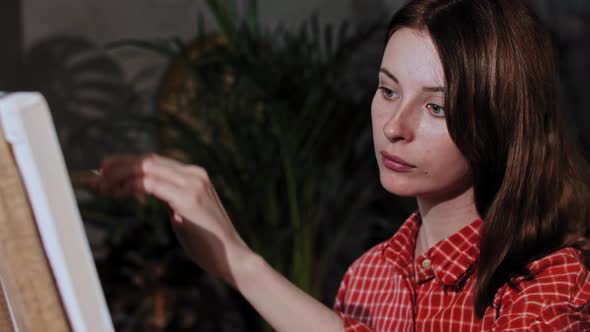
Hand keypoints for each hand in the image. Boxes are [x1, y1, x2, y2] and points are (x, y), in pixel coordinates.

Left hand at [91, 154, 250, 285]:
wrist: (231, 258)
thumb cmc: (207, 242)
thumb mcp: (185, 214)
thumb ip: (171, 198)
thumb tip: (149, 191)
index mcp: (195, 175)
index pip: (155, 161)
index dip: (128, 163)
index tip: (106, 171)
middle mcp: (195, 174)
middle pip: (148, 160)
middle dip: (118, 165)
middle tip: (96, 175)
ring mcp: (193, 184)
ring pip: (147, 168)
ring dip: (118, 175)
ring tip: (100, 186)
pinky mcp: (188, 198)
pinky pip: (151, 184)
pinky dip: (129, 186)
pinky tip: (115, 193)